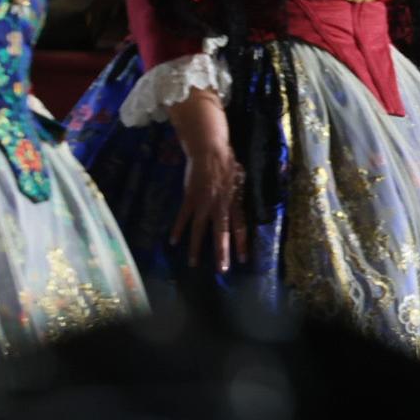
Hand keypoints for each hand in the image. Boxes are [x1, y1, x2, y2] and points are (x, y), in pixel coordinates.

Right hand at [168, 90, 245, 270]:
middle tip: (222, 270)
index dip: (242, 243)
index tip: (244, 259)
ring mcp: (204, 202)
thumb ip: (239, 192)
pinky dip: (178, 229)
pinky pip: (184, 216)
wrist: (209, 149)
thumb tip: (241, 200)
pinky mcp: (190, 197)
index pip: (240, 226)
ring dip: (196, 247)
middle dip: (222, 252)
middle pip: (222, 232)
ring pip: (200, 229)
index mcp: (235, 201)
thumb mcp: (240, 177)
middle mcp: (221, 205)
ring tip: (193, 263)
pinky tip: (174, 241)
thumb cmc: (226, 161)